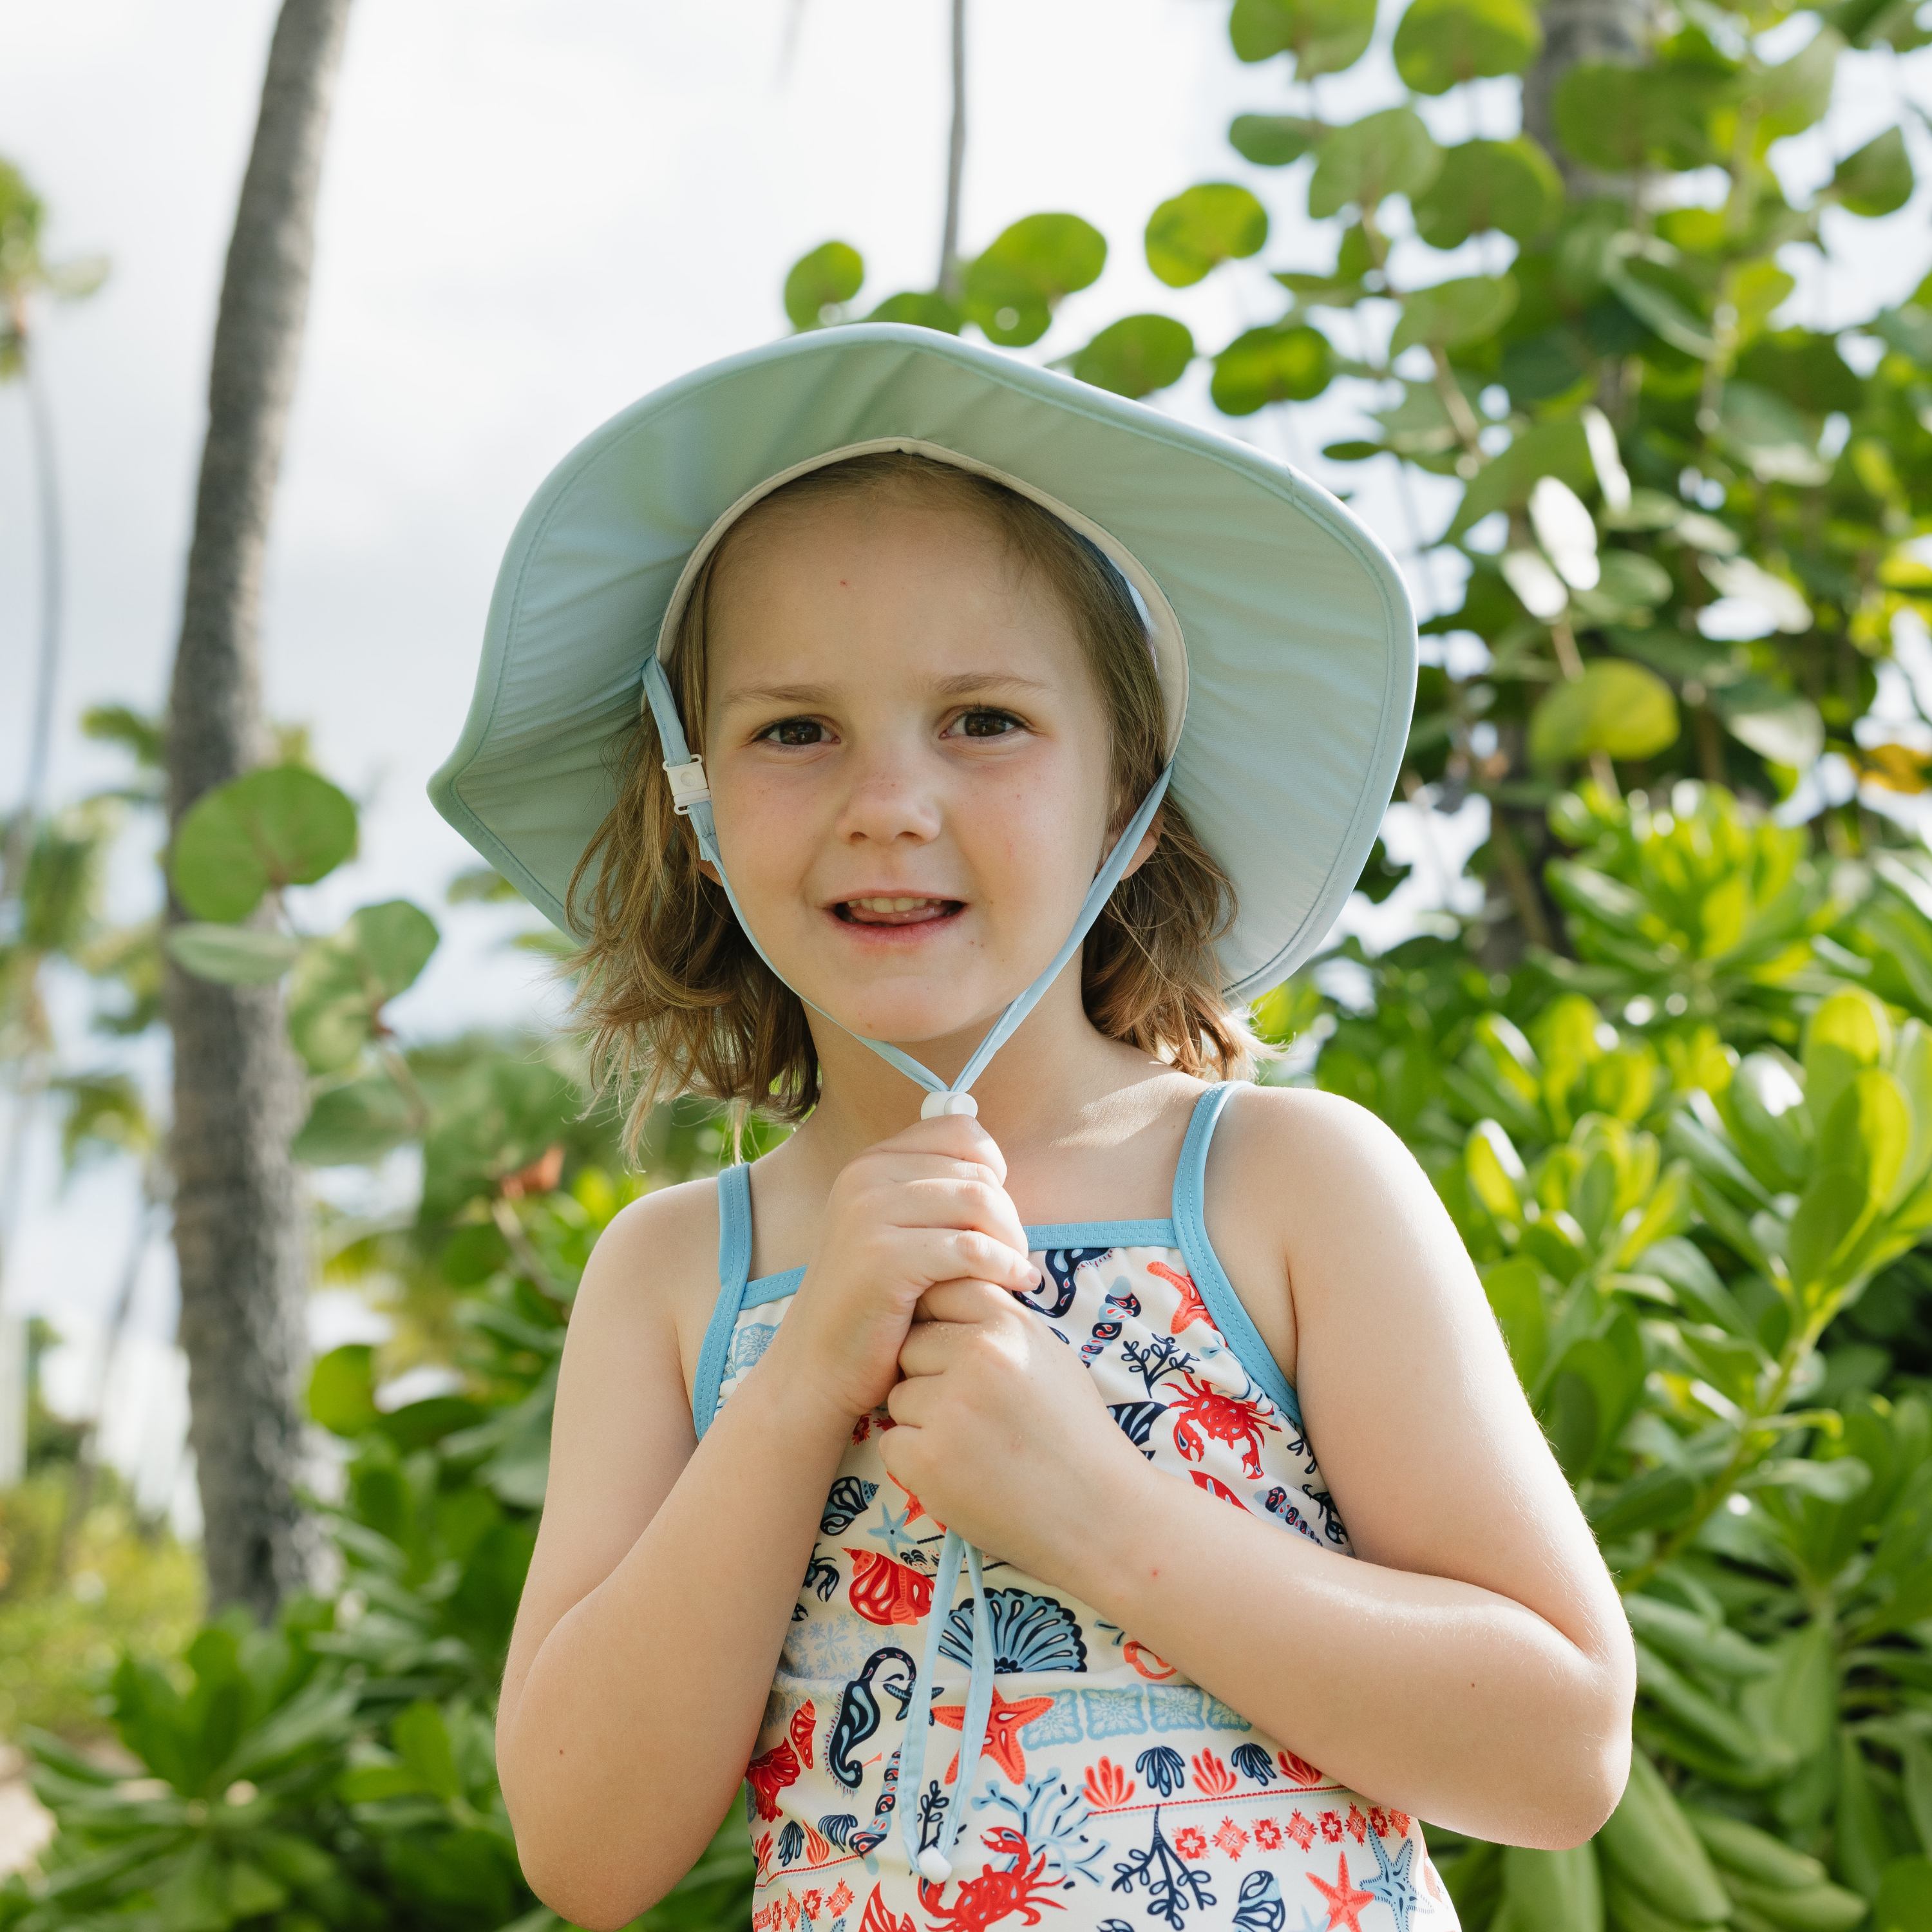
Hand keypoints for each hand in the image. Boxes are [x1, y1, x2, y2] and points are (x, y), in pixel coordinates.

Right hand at [753, 1118, 1039, 1427]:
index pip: (959, 1131)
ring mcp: (869, 1214)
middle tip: (1015, 1255)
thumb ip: (930, 1196)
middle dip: (1009, 1215)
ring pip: (980, 1202)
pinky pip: (971, 1248)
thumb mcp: (892, 1233)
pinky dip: (1004, 1266)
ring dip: (1012, 1240)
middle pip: (977, 1170)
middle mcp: (865, 1177)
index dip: (994, 1168)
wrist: (815, 1369)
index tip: (998, 1213)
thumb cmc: (870, 1307)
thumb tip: (997, 1170)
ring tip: (1017, 1271)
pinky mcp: (883, 1259)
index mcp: (869, 1163)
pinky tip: (1016, 1286)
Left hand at [879, 1279, 1151, 1583]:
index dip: (938, 1324)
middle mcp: (977, 1356)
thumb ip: (1001, 1322)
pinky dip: (916, 1462)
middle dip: (928, 1376)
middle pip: (909, 1347)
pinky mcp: (928, 1459)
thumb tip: (947, 1292)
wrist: (1099, 1515)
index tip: (954, 1354)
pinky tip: (960, 1473)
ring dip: (922, 1422)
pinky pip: (892, 1444)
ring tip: (974, 1447)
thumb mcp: (1050, 1356)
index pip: (939, 1292)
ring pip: (899, 1397)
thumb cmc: (1074, 1435)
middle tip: (973, 1413)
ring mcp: (950, 1408)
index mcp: (1009, 1325)